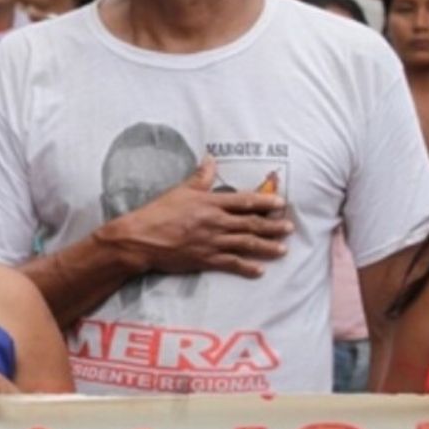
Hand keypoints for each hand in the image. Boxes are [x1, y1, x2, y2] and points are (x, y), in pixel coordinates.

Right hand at [104, 157, 294, 277]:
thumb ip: (200, 177)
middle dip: (273, 226)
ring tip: (283, 250)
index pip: (245, 201)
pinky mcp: (205, 259)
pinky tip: (260, 271)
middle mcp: (215, 222)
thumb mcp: (180, 190)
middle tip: (290, 228)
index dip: (265, 202)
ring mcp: (212, 242)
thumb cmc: (158, 212)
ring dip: (267, 247)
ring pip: (246, 244)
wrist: (138, 239)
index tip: (281, 203)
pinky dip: (247, 268)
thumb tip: (211, 157)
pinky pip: (231, 264)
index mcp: (211, 203)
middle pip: (251, 224)